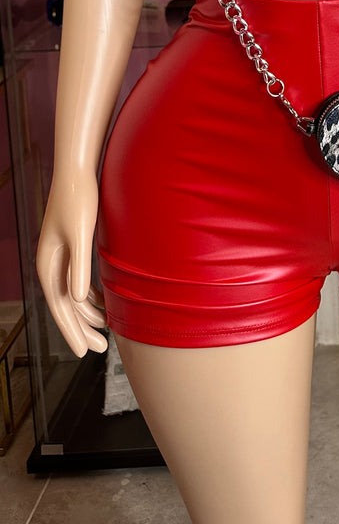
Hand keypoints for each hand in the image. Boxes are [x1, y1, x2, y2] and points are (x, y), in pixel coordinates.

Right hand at [36, 172, 107, 355]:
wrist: (78, 171)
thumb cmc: (79, 199)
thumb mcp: (81, 233)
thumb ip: (79, 266)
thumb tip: (77, 298)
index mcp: (48, 263)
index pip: (60, 306)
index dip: (71, 331)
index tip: (84, 352)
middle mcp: (51, 264)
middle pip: (66, 305)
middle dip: (81, 330)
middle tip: (98, 350)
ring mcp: (61, 257)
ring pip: (73, 295)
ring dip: (87, 315)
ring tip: (105, 333)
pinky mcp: (73, 248)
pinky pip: (79, 281)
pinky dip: (90, 296)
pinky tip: (104, 305)